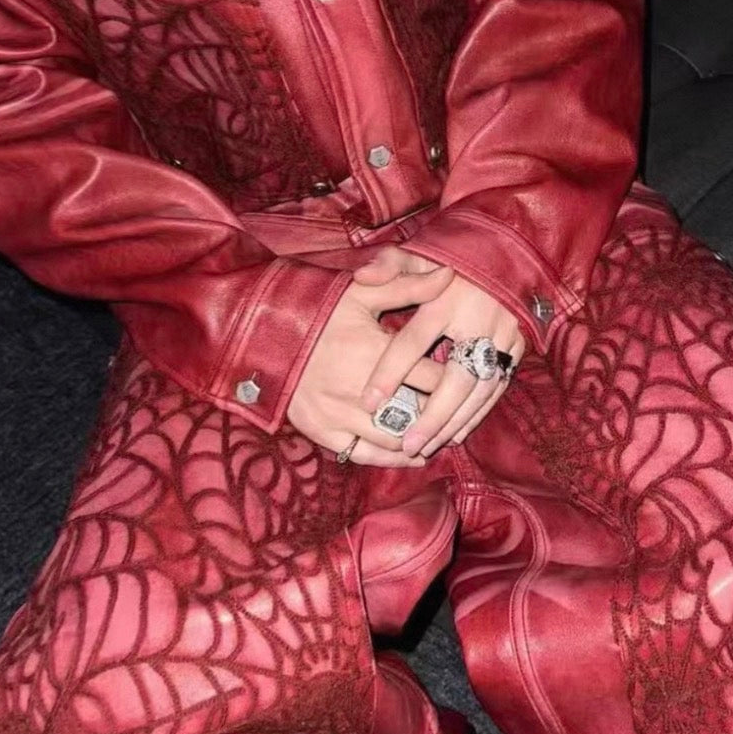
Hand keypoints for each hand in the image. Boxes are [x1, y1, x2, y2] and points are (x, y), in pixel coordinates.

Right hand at [287, 258, 453, 466]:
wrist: (262, 334)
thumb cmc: (316, 310)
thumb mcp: (361, 294)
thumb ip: (407, 286)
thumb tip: (450, 274)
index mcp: (374, 352)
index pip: (433, 376)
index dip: (457, 379)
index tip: (470, 377)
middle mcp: (359, 389)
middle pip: (420, 411)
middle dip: (445, 413)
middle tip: (464, 411)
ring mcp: (339, 414)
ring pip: (397, 436)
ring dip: (422, 438)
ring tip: (443, 434)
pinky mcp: (323, 432)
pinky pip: (366, 455)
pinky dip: (393, 459)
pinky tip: (413, 456)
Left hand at [352, 247, 525, 458]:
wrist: (505, 251)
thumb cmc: (451, 256)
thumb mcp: (417, 252)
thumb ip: (388, 264)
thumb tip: (361, 276)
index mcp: (445, 298)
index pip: (412, 341)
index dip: (389, 371)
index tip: (368, 400)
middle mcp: (476, 320)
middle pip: (455, 378)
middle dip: (432, 415)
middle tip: (407, 443)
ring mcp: (501, 335)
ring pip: (479, 389)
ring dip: (454, 422)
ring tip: (427, 446)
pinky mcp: (517, 345)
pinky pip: (498, 387)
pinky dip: (478, 414)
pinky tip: (456, 434)